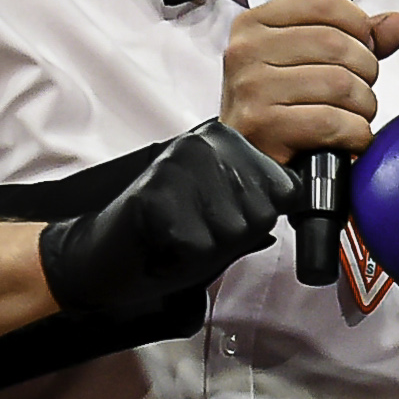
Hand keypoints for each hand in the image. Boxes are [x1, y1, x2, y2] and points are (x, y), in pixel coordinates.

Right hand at [36, 122, 294, 311]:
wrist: (99, 252)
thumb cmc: (164, 234)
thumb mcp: (220, 209)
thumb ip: (258, 200)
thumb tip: (300, 195)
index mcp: (223, 139)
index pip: (284, 188)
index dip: (255, 219)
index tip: (217, 218)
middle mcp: (203, 145)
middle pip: (262, 212)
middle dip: (233, 236)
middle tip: (193, 230)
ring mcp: (179, 168)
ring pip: (235, 230)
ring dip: (209, 247)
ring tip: (179, 236)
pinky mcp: (157, 199)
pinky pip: (201, 247)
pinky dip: (184, 258)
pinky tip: (162, 245)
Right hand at [220, 0, 398, 164]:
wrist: (247, 162)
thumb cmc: (278, 108)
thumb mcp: (307, 61)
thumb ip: (355, 38)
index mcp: (253, 24)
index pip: (321, 2)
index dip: (357, 23)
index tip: (361, 46)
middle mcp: (246, 51)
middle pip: (336, 43)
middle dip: (365, 71)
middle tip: (359, 91)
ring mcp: (251, 88)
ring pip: (340, 83)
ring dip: (362, 106)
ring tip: (354, 116)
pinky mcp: (262, 126)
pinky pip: (332, 121)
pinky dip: (354, 134)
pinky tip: (349, 138)